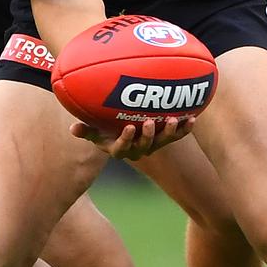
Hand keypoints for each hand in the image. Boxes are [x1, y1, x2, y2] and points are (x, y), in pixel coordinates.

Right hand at [70, 116, 195, 160]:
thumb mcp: (96, 132)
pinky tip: (193, 117)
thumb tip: (73, 128)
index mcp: (120, 148)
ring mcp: (153, 144)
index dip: (126, 140)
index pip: (122, 149)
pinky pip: (177, 135)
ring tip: (174, 119)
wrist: (127, 132)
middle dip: (149, 135)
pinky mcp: (166, 137)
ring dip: (170, 131)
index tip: (129, 127)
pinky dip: (185, 128)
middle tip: (151, 122)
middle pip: (145, 146)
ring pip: (163, 141)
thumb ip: (86, 130)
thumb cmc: (106, 128)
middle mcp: (138, 149)